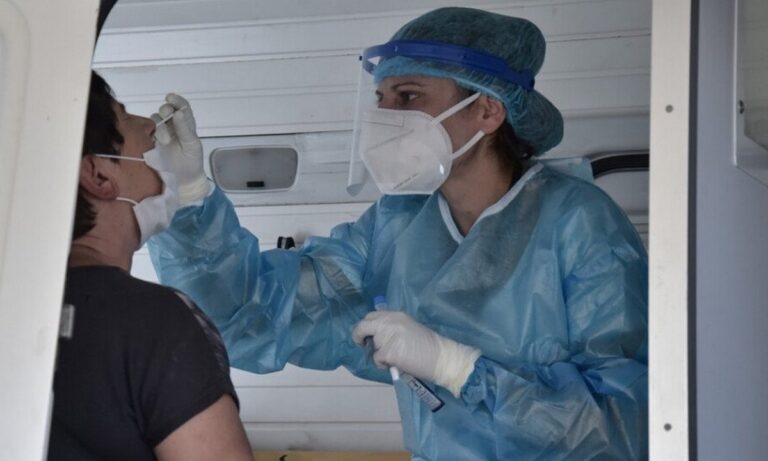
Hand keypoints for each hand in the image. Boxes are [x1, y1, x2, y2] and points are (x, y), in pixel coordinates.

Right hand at [152, 94, 209, 204]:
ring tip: (165, 141)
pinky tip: (157, 140)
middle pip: (167, 110)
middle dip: (166, 110)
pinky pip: (149, 131)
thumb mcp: (192, 145)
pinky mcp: (153, 141)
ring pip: (157, 120)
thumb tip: (179, 112)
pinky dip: (152, 132)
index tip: (171, 97)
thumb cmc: (191, 162)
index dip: (177, 100)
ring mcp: (163, 133)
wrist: (183, 180)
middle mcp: (174, 126)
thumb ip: (185, 129)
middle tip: (168, 115)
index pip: (182, 107)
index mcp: (187, 125)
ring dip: (160, 126)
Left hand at [353, 311, 479, 396]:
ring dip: (378, 354)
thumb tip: (376, 336)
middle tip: (363, 344)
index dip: (367, 326)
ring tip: (393, 359)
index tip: (368, 335)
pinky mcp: (389, 352)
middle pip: (363, 325)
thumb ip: (392, 328)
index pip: (372, 316)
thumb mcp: (409, 328)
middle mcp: (390, 322)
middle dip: (359, 335)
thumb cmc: (428, 346)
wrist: (441, 358)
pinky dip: (383, 364)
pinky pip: (377, 359)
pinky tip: (396, 365)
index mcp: (396, 315)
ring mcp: (388, 336)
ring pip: (371, 346)